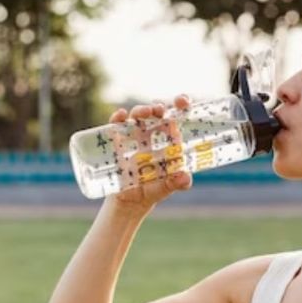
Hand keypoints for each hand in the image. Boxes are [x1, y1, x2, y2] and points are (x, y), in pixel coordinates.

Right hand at [106, 94, 192, 209]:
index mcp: (168, 141)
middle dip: (159, 106)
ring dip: (141, 110)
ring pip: (137, 117)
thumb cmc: (153, 190)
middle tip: (161, 109)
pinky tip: (120, 115)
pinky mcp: (118, 144)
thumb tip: (185, 177)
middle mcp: (152, 135)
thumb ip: (177, 182)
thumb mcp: (167, 187)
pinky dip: (117, 119)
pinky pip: (116, 127)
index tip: (182, 100)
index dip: (179, 105)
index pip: (175, 118)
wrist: (131, 202)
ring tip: (146, 112)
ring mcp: (134, 138)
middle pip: (156, 113)